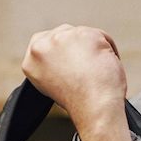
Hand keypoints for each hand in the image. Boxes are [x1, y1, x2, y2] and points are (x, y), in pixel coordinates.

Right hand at [21, 24, 131, 140]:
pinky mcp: (84, 33)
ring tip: (95, 72)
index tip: (73, 64)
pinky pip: (102, 37)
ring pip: (83, 35)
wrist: (94, 106)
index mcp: (31, 60)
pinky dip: (108, 50)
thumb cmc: (80, 102)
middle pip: (65, 34)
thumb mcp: (53, 84)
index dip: (63, 52)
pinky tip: (105, 65)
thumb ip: (53, 65)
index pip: (45, 43)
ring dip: (92, 49)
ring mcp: (62, 37)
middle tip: (86, 71)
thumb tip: (65, 54)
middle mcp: (42, 46)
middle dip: (77, 48)